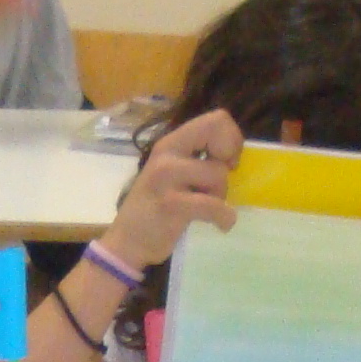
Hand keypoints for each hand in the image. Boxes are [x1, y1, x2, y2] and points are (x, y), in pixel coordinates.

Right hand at [104, 108, 243, 270]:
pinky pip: (214, 206)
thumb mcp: (172, 173)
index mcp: (170, 143)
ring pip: (218, 175)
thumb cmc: (156, 208)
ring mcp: (167, 178)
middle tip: (218, 182)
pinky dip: (224, 218)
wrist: (127, 241)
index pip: (215, 120)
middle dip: (228, 161)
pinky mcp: (171, 204)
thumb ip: (196, 158)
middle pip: (217, 135)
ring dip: (221, 196)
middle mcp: (167, 154)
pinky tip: (220, 224)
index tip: (225, 163)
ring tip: (207, 208)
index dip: (231, 140)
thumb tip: (233, 156)